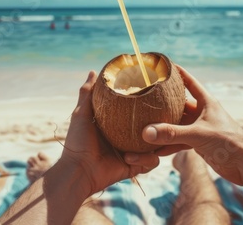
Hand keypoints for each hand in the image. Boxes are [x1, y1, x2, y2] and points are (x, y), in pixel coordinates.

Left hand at [59, 71, 159, 194]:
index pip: (139, 113)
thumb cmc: (77, 142)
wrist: (77, 171)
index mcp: (118, 125)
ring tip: (143, 138)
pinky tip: (129, 157)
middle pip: (153, 128)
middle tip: (165, 114)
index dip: (148, 106)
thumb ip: (87, 93)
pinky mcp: (135, 166)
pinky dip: (145, 159)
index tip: (156, 94)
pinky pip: (151, 162)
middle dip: (161, 123)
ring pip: (156, 144)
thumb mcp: (82, 114)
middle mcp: (128, 138)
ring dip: (153, 143)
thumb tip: (93, 71)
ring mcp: (133, 153)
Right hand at [141, 66, 242, 185]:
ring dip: (164, 127)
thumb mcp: (198, 134)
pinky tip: (155, 149)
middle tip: (146, 98)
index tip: (164, 66)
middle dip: (163, 103)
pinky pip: (180, 141)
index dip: (178, 73)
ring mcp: (200, 128)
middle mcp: (202, 113)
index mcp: (206, 102)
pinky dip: (169, 145)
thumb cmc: (228, 141)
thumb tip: (146, 132)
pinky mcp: (200, 144)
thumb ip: (172, 133)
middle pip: (179, 104)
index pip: (189, 82)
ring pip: (178, 125)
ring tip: (145, 126)